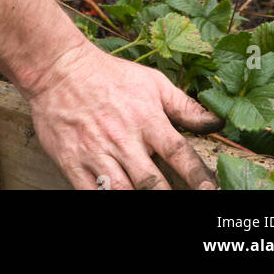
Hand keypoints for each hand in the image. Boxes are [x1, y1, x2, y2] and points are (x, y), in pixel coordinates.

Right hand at [23, 38, 220, 190]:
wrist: (57, 69)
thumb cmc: (109, 76)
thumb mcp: (151, 82)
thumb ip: (184, 105)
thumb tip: (216, 121)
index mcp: (146, 118)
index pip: (178, 153)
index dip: (198, 176)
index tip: (211, 192)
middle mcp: (123, 139)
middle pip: (153, 183)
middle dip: (168, 197)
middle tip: (183, 204)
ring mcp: (97, 153)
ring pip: (124, 193)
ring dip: (140, 200)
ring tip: (153, 205)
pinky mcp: (73, 163)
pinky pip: (93, 194)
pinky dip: (107, 200)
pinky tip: (119, 198)